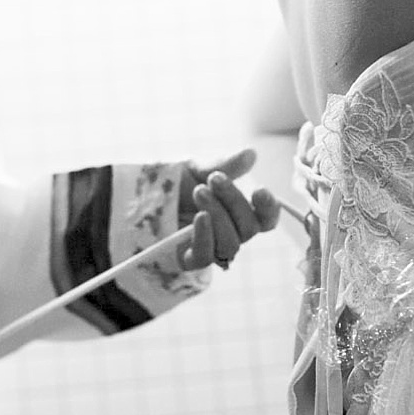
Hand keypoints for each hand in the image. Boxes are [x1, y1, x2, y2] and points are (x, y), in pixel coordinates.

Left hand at [178, 149, 282, 270]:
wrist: (144, 197)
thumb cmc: (178, 184)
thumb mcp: (200, 169)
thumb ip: (225, 165)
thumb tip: (250, 154)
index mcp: (240, 213)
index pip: (266, 219)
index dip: (269, 207)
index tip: (259, 190)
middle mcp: (231, 234)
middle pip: (249, 228)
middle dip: (233, 201)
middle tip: (213, 178)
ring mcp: (213, 249)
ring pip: (230, 243)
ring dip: (218, 215)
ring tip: (199, 191)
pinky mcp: (191, 260)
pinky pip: (206, 256)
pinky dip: (205, 235)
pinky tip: (200, 216)